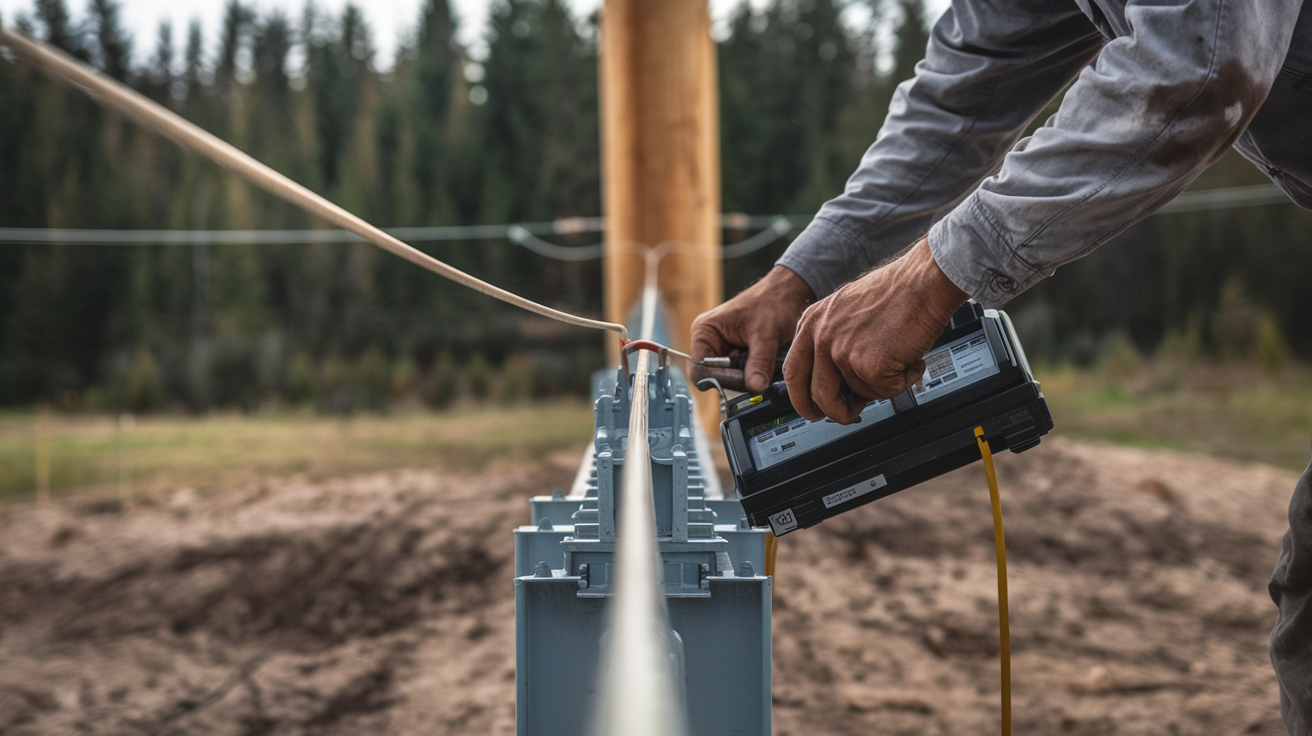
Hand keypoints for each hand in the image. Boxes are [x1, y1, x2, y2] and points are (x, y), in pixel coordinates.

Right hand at [690, 266, 814, 392]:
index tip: (746, 380)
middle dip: (736, 379)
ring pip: (728, 380)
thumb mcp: (766, 335)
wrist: (788, 295)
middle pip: (713, 378)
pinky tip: (765, 363)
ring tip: (764, 363)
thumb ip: (759, 362)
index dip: (721, 380)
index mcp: (704, 332)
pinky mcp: (735, 357)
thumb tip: (755, 388)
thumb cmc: (774, 305)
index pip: (700, 371)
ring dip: (747, 377)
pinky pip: (740, 376)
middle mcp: (709, 343)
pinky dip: (753, 374)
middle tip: (760, 373)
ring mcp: (722, 351)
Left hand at [784, 238, 967, 423]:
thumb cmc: (896, 292)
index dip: (803, 396)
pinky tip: (910, 359)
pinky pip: (884, 392)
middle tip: (847, 415)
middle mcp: (820, 336)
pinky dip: (903, 381)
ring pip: (855, 396)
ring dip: (879, 389)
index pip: (794, 371)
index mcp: (811, 322)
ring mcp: (841, 352)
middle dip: (831, 412)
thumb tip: (837, 379)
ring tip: (897, 363)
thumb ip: (833, 340)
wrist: (924, 279)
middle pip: (814, 395)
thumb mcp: (845, 311)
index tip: (813, 407)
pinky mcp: (868, 365)